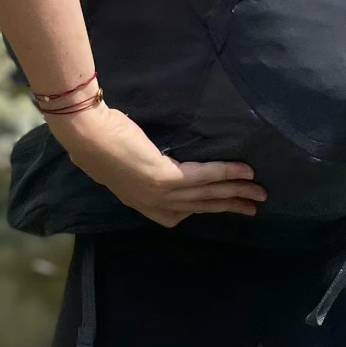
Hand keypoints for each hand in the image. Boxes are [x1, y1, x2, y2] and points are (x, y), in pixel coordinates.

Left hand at [53, 103, 265, 226]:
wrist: (86, 133)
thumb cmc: (99, 139)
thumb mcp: (123, 163)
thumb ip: (143, 169)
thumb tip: (156, 161)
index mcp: (141, 202)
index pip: (180, 213)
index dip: (207, 209)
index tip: (224, 205)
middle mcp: (152, 204)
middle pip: (200, 207)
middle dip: (230, 206)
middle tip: (254, 208)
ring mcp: (159, 194)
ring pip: (207, 195)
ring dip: (236, 193)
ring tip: (259, 193)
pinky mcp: (165, 178)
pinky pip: (203, 177)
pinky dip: (226, 173)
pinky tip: (244, 171)